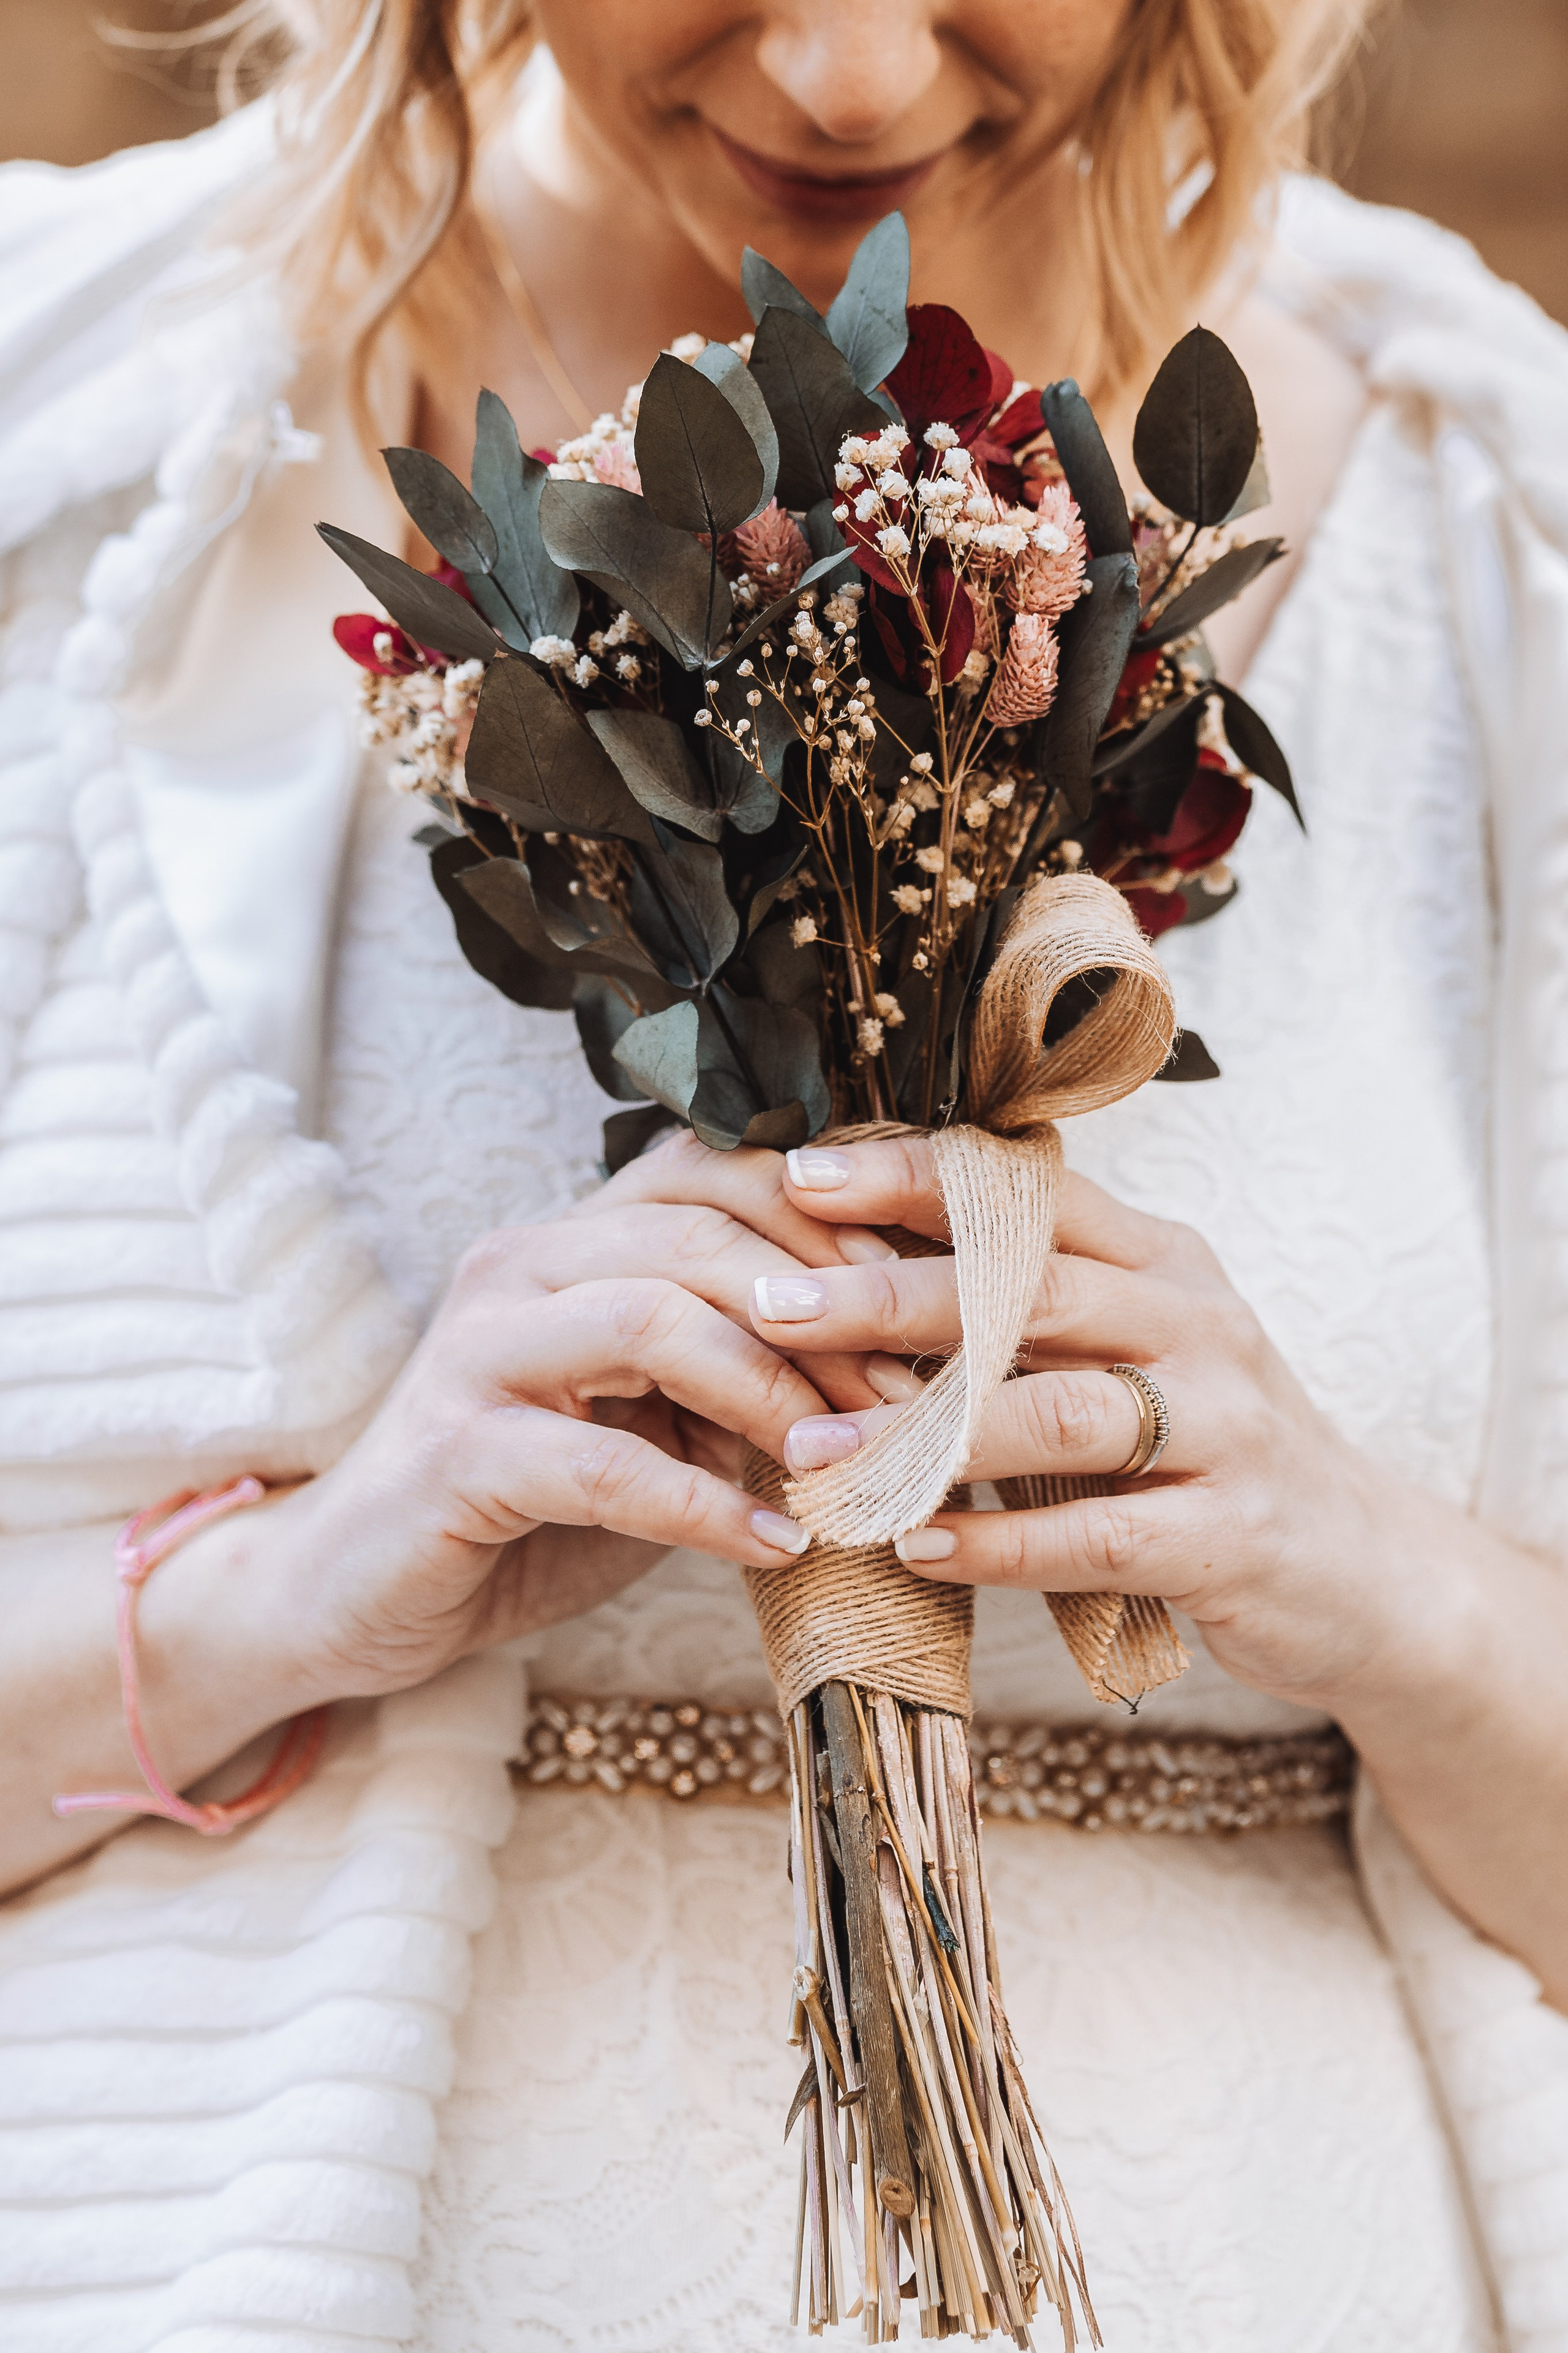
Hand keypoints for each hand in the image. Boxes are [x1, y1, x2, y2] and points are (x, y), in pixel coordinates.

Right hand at [207, 1133, 912, 1716]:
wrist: (356, 1594)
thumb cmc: (526, 1510)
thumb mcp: (654, 1430)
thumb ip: (740, 1384)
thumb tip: (893, 1375)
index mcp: (573, 1242)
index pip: (713, 1171)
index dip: (828, 1218)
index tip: (919, 1296)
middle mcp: (520, 1267)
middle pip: (697, 1236)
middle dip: (823, 1315)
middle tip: (908, 1396)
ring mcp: (477, 1352)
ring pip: (652, 1320)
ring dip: (771, 1392)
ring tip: (847, 1460)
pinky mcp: (453, 1454)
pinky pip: (603, 1464)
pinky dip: (707, 1507)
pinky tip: (776, 1543)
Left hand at [751, 1137, 1476, 1714]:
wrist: (1367, 1570)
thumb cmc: (1206, 1449)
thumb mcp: (1131, 1351)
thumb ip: (1026, 1309)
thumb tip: (850, 1265)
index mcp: (1162, 1260)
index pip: (1029, 1193)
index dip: (913, 1178)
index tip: (798, 1177)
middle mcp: (1198, 1323)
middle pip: (1032, 1288)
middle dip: (892, 1294)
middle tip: (774, 1304)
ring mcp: (1225, 1429)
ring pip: (1062, 1411)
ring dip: (927, 1433)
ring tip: (816, 1450)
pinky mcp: (1234, 1537)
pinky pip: (1101, 1534)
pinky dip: (1003, 1542)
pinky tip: (917, 1546)